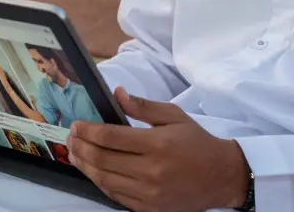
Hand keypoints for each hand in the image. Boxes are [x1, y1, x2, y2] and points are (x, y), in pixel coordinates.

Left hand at [67, 87, 249, 211]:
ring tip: (75, 154)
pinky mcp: (150, 208)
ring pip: (105, 180)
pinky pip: (117, 196)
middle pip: (103, 159)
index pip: (111, 137)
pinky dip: (101, 183)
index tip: (76, 125)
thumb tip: (117, 93)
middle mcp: (151, 171)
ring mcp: (150, 193)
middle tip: (70, 138)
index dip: (88, 131)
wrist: (222, 177)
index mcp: (157, 144)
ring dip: (85, 166)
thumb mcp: (174, 116)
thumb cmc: (197, 142)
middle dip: (80, 147)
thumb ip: (143, 106)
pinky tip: (94, 172)